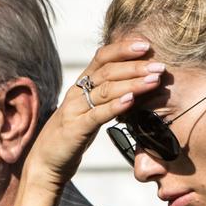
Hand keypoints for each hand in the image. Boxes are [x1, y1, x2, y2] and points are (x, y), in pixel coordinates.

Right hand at [25, 39, 163, 191]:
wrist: (46, 161)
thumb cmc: (74, 132)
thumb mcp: (92, 108)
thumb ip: (109, 93)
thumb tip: (138, 81)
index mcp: (82, 84)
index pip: (102, 57)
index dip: (123, 48)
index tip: (147, 44)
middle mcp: (77, 92)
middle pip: (108, 71)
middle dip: (136, 66)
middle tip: (159, 65)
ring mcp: (75, 109)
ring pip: (106, 89)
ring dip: (133, 83)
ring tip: (154, 80)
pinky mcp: (75, 129)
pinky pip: (97, 114)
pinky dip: (116, 105)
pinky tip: (132, 100)